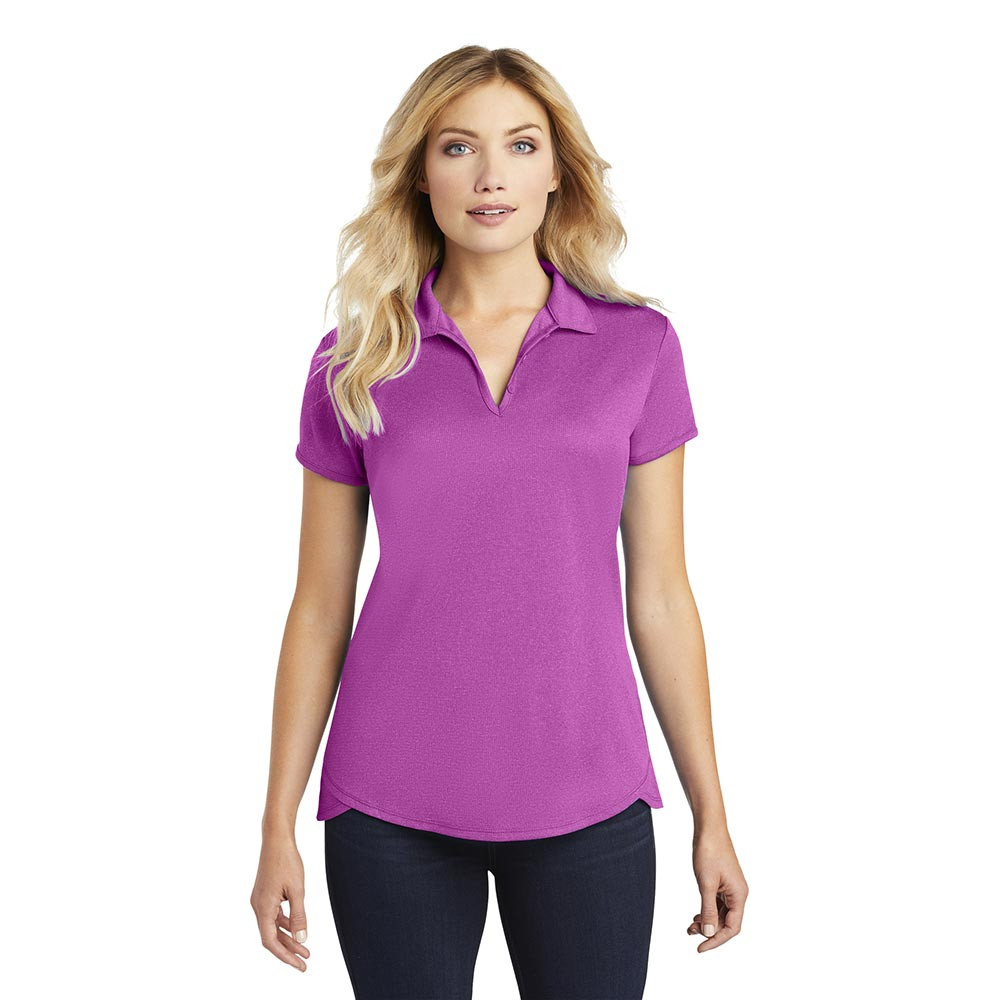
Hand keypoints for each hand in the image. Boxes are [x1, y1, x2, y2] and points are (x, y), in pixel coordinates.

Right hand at [250, 835, 310, 971]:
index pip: (271, 941)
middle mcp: (258, 906)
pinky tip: (296, 928)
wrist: (276, 839)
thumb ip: (299, 916)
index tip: (300, 964)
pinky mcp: (264, 894)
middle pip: (272, 936)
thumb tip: (302, 939)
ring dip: (288, 937)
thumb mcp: (297, 890)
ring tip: (305, 947)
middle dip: (289, 950)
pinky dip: (284, 924)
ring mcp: (260, 900)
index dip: (285, 956)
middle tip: (305, 960)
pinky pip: (273, 915)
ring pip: (273, 926)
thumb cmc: (286, 861)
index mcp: (263, 907)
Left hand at [687, 827, 747, 952]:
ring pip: (721, 913)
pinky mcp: (723, 882)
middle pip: (727, 923)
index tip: (700, 948)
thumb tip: (709, 933)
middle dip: (710, 931)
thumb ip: (708, 909)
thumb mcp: (706, 883)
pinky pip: (718, 903)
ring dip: (707, 921)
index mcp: (739, 895)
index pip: (732, 928)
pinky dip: (707, 910)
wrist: (709, 828)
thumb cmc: (709, 851)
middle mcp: (738, 893)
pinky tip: (697, 914)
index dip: (716, 940)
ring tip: (691, 926)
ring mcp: (731, 887)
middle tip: (690, 933)